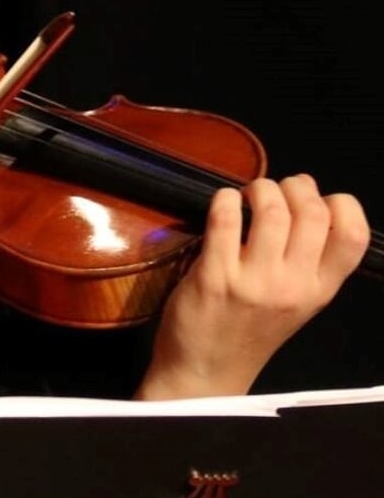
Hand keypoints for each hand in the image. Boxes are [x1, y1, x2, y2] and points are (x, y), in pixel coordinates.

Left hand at [135, 174, 369, 399]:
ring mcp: (254, 282)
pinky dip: (226, 199)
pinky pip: (226, 220)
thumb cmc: (248, 331)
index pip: (353, 236)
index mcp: (320, 291)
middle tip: (276, 189)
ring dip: (260, 188)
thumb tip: (306, 205)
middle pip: (313, 213)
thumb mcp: (297, 303)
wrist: (206, 372)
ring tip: (249, 194)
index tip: (316, 199)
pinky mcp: (213, 277)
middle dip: (295, 186)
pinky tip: (224, 203)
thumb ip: (308, 262)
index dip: (340, 204)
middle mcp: (293, 286)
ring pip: (272, 211)